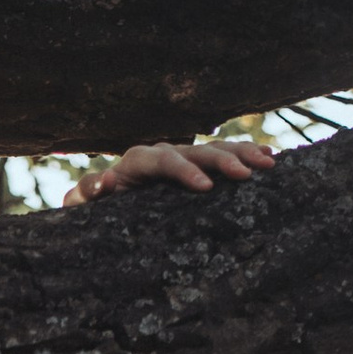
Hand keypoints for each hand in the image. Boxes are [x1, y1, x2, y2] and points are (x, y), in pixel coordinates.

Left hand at [67, 137, 274, 204]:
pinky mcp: (195, 165)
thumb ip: (88, 193)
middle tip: (247, 175)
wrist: (102, 198)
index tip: (206, 188)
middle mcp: (164, 153)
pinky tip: (269, 157)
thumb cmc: (93, 204)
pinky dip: (245, 154)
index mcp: (138, 160)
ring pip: (215, 149)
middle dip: (223, 161)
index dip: (186, 171)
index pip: (166, 160)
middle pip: (197, 151)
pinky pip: (224, 154)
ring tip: (268, 163)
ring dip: (242, 154)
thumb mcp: (83, 202)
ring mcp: (182, 157)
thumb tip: (108, 182)